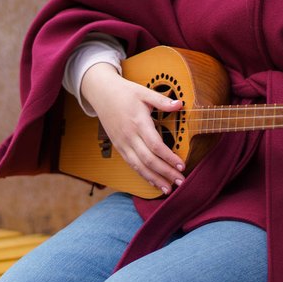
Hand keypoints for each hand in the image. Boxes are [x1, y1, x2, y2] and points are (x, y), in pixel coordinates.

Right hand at [80, 63, 185, 194]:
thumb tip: (180, 104)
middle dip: (165, 173)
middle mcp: (129, 136)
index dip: (169, 158)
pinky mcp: (119, 147)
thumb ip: (162, 101)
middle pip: (148, 160)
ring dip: (155, 179)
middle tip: (181, 182)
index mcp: (138, 122)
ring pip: (139, 166)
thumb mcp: (144, 92)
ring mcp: (122, 143)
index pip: (155, 145)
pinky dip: (143, 175)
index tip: (181, 165)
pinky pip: (131, 165)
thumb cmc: (125, 92)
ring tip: (168, 189)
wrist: (101, 93)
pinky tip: (154, 182)